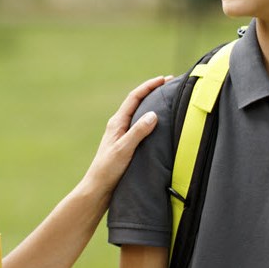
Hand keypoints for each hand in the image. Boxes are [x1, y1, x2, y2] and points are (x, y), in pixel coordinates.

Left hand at [83, 76, 165, 194]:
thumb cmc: (108, 170)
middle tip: (170, 85)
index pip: (134, 98)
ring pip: (138, 114)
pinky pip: (140, 126)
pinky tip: (159, 124)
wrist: (98, 189)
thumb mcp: (124, 149)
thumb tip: (153, 114)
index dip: (149, 86)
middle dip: (153, 91)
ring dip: (152, 105)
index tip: (164, 79)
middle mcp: (118, 125)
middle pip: (137, 102)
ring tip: (168, 100)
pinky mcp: (125, 145)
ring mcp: (121, 135)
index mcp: (117, 123)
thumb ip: (138, 132)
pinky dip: (150, 119)